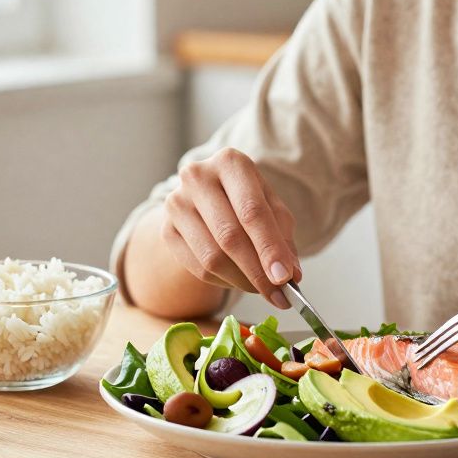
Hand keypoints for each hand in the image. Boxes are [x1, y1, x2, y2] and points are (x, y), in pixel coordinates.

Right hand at [161, 148, 301, 307]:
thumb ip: (282, 238)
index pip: (252, 211)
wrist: (207, 197)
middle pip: (229, 236)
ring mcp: (177, 203)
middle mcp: (198, 176)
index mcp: (230, 162)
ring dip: (242, 280)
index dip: (270, 248)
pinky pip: (198, 267)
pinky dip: (224, 281)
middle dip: (257, 271)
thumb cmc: (246, 199)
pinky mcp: (167, 229)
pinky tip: (239, 280)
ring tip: (261, 288)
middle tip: (278, 295)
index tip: (285, 278)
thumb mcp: (271, 207)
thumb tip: (290, 275)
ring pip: (212, 257)